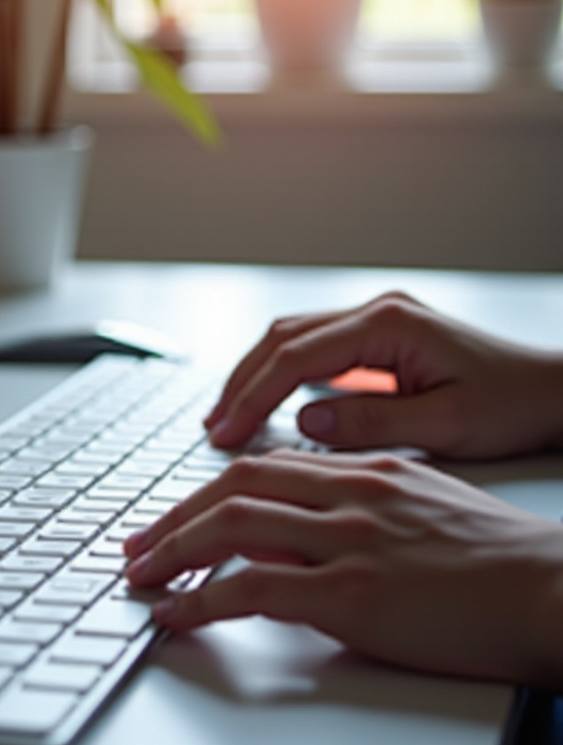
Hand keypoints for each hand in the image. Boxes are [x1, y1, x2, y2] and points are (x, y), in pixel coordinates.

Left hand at [124, 449, 562, 685]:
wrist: (555, 590)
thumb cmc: (498, 558)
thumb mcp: (420, 506)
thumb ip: (355, 507)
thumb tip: (297, 534)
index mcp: (365, 470)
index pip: (263, 468)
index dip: (206, 491)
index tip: (175, 515)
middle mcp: (349, 493)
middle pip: (234, 488)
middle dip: (174, 516)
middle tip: (136, 544)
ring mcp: (350, 539)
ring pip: (233, 527)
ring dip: (172, 550)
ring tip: (139, 575)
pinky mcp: (354, 594)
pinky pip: (254, 590)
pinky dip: (203, 599)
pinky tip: (178, 613)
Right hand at [205, 292, 562, 459]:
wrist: (556, 391)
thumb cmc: (514, 406)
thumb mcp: (446, 426)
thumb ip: (371, 422)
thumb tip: (304, 422)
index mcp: (389, 325)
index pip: (296, 357)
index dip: (254, 396)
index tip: (227, 431)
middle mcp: (377, 312)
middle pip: (282, 338)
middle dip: (241, 382)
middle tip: (215, 426)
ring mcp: (376, 321)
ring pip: (292, 338)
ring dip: (255, 374)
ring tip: (227, 415)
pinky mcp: (379, 339)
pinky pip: (313, 348)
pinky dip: (281, 374)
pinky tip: (266, 400)